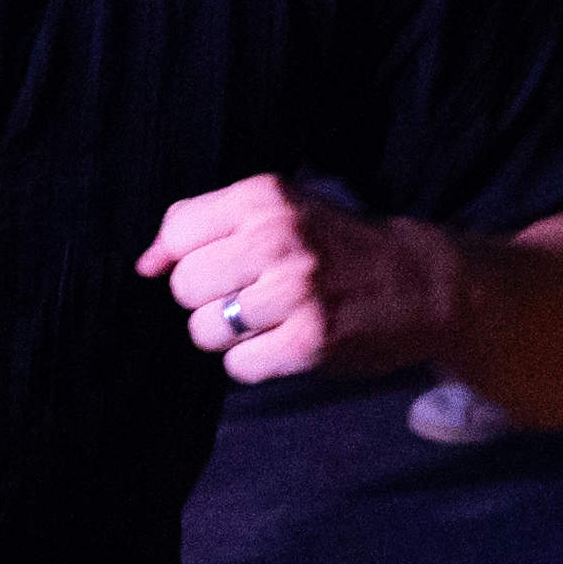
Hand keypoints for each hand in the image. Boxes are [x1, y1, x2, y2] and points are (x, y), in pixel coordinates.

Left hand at [137, 170, 452, 386]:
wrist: (419, 282)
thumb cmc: (334, 245)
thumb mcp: (277, 210)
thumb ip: (207, 225)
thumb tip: (144, 264)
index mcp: (265, 197)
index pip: (178, 231)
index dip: (185, 258)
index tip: (216, 265)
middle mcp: (277, 239)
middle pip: (184, 286)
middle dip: (207, 299)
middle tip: (247, 295)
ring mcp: (295, 292)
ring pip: (205, 329)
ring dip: (228, 335)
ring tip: (266, 320)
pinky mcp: (310, 342)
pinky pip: (238, 366)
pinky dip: (253, 363)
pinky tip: (282, 342)